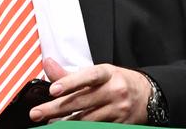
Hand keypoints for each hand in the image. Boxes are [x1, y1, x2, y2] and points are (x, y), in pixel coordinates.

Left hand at [28, 58, 150, 123]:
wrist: (149, 96)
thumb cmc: (117, 82)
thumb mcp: (98, 73)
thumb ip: (70, 74)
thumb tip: (47, 64)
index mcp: (107, 74)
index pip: (88, 76)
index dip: (70, 82)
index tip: (52, 89)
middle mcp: (114, 91)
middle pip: (81, 102)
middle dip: (55, 109)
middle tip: (36, 113)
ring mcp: (118, 111)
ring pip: (87, 120)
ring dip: (65, 123)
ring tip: (48, 123)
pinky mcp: (121, 126)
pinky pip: (98, 128)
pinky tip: (67, 128)